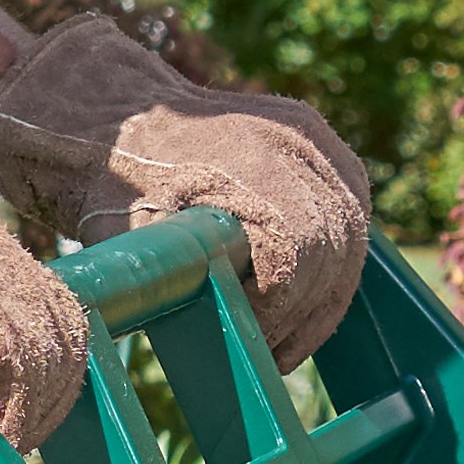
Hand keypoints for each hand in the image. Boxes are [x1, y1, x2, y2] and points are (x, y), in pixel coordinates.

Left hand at [0, 16, 378, 350]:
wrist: (114, 112)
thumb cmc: (112, 180)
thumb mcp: (127, 236)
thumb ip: (170, 281)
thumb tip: (205, 338)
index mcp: (248, 158)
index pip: (298, 252)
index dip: (278, 309)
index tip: (247, 336)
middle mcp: (293, 139)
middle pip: (334, 248)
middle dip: (304, 312)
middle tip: (267, 351)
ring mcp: (313, 136)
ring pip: (351, 236)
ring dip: (322, 297)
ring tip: (284, 340)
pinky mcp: (320, 142)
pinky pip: (349, 214)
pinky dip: (330, 264)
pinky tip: (299, 304)